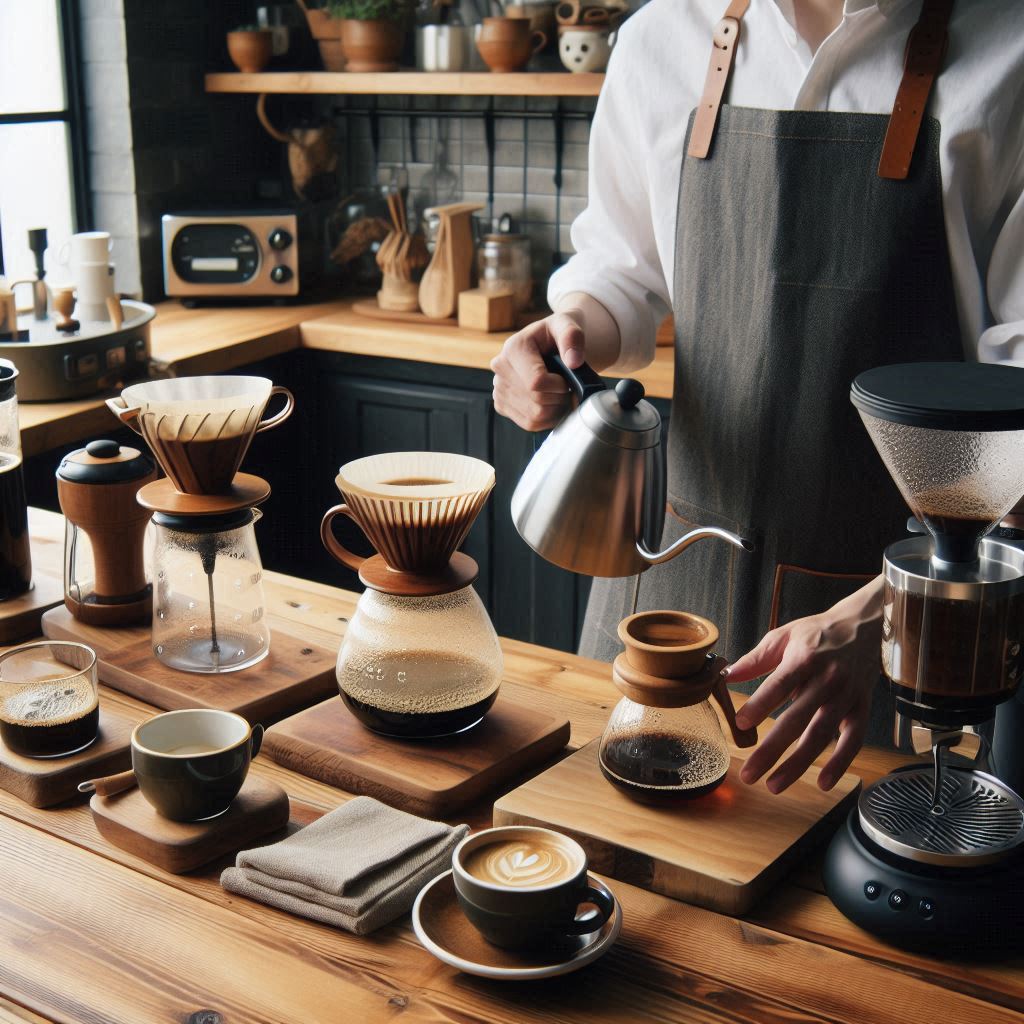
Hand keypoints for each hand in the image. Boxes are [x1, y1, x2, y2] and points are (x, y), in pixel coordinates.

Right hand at [490, 313, 584, 431]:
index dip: (559, 386)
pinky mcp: (501, 404)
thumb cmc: (557, 333)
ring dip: (555, 411)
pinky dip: (546, 419)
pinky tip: (552, 404)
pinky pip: (528, 423)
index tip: (568, 379)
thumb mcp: (568, 324)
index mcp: (513, 348)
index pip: (536, 382)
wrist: (548, 342)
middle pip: (536, 401)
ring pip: (533, 417)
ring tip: (560, 395)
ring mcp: (498, 388)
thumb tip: (573, 361)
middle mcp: (500, 368)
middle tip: (568, 388)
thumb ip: (572, 337)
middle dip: (559, 399)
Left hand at [726, 578, 884, 793]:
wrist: (863, 626)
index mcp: (804, 659)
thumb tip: (725, 676)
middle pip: (797, 719)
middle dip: (771, 750)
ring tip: (774, 785)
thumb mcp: (784, 636)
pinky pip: (853, 741)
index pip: (780, 685)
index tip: (739, 724)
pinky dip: (840, 763)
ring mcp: (846, 697)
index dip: (760, 705)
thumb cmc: (817, 633)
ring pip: (821, 735)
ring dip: (798, 764)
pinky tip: (824, 783)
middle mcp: (827, 680)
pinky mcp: (861, 709)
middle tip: (749, 773)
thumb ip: (755, 659)